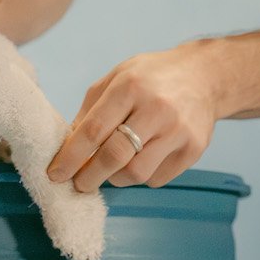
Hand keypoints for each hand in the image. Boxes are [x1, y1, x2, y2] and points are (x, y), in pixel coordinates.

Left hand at [47, 42, 218, 190]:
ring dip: (115, 179)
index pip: (94, 130)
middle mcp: (156, 109)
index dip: (71, 156)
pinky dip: (140, 177)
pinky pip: (157, 178)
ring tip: (109, 170)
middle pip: (115, 156)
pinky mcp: (194, 150)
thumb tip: (68, 146)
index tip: (56, 173)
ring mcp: (178, 131)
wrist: (204, 76)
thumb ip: (91, 109)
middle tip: (78, 183)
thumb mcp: (117, 78)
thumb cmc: (152, 77)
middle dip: (89, 177)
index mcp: (130, 87)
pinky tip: (138, 161)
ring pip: (136, 174)